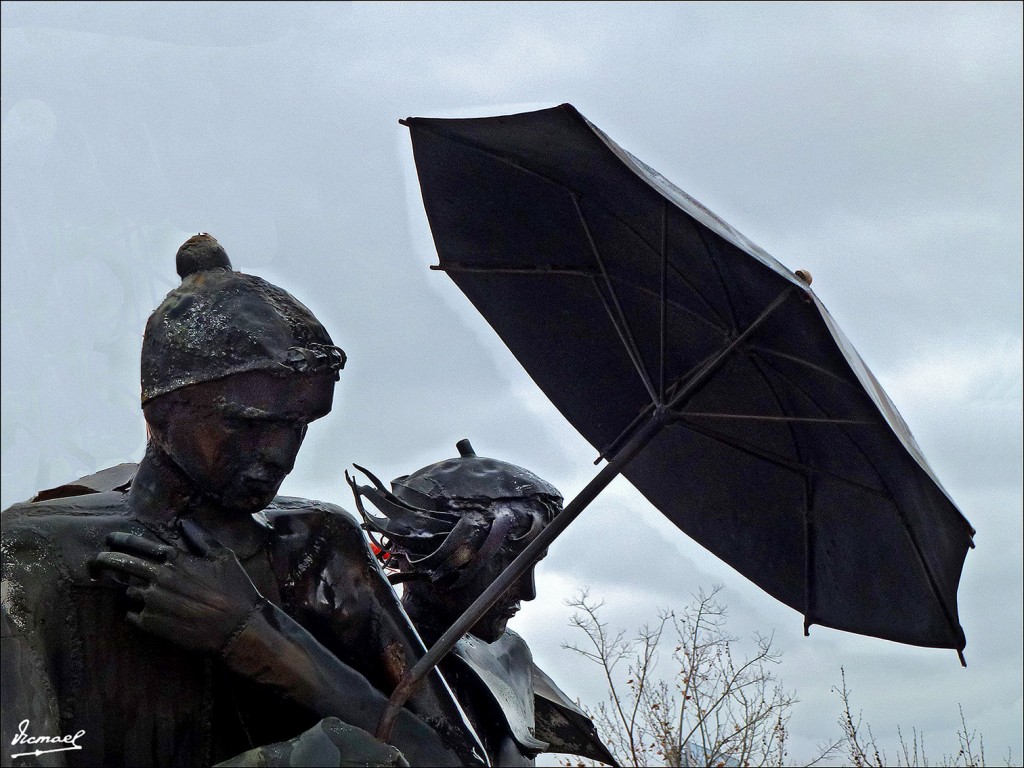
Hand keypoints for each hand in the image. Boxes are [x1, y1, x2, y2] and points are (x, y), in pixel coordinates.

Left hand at [91, 519, 263, 654]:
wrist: (237, 628)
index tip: (110, 539)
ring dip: (129, 589)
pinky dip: (134, 612)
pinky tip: (143, 612)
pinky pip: (131, 615)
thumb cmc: (234, 589)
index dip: (121, 540)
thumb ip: (201, 538)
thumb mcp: (223, 557)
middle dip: (105, 560)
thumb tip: (185, 523)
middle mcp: (159, 578)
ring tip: (134, 591)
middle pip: (122, 565)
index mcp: (175, 560)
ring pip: (128, 591)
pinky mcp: (151, 624)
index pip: (139, 545)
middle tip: (96, 561)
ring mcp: (152, 602)